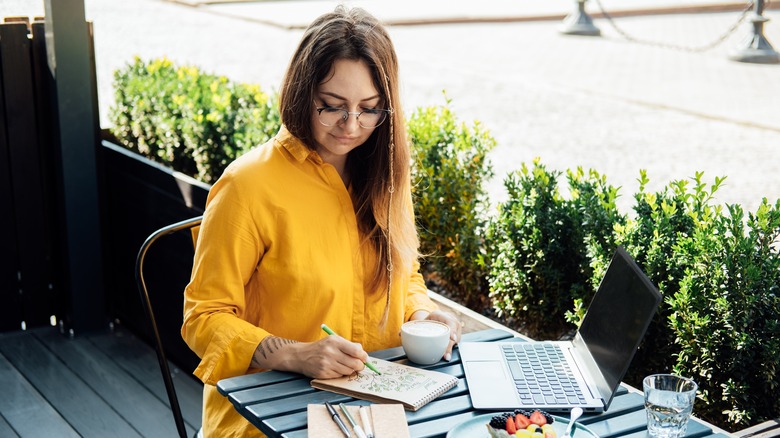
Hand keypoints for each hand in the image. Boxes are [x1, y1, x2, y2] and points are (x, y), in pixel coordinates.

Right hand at [253, 335, 368, 378]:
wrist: (300, 356)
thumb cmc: (321, 347)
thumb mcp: (333, 340)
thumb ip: (349, 345)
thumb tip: (363, 353)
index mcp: (335, 341)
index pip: (356, 350)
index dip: (363, 356)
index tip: (365, 358)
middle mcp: (330, 352)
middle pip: (354, 363)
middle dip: (360, 366)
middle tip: (359, 365)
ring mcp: (326, 364)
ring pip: (348, 371)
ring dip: (350, 370)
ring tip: (345, 366)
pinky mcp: (323, 373)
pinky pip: (339, 376)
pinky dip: (341, 374)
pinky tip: (336, 369)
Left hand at [411, 309, 463, 360]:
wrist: (436, 318)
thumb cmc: (429, 320)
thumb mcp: (422, 320)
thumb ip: (411, 326)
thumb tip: (400, 333)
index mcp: (440, 315)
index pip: (449, 321)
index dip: (452, 330)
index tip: (452, 338)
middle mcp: (450, 320)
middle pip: (453, 333)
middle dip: (450, 345)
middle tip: (446, 355)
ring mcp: (455, 328)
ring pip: (456, 339)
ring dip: (451, 349)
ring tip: (446, 357)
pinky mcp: (456, 335)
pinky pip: (455, 342)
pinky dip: (451, 349)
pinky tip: (447, 355)